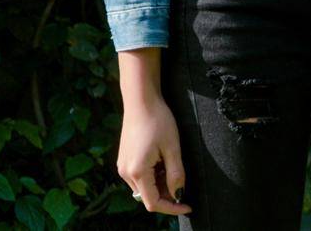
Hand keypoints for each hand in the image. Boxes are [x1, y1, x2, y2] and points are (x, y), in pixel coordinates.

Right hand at [117, 95, 190, 215]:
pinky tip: (163, 161)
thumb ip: (175, 174)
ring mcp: (122, 166)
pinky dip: (153, 176)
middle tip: (184, 182)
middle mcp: (125, 173)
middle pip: (148, 196)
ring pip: (143, 187)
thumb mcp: (172, 148)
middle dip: (167, 195)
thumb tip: (178, 194)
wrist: (140, 102)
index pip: (153, 203)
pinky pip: (139, 176)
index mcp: (137, 172)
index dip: (172, 208)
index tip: (188, 206)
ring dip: (160, 185)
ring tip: (173, 166)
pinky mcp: (124, 159)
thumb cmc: (158, 121)